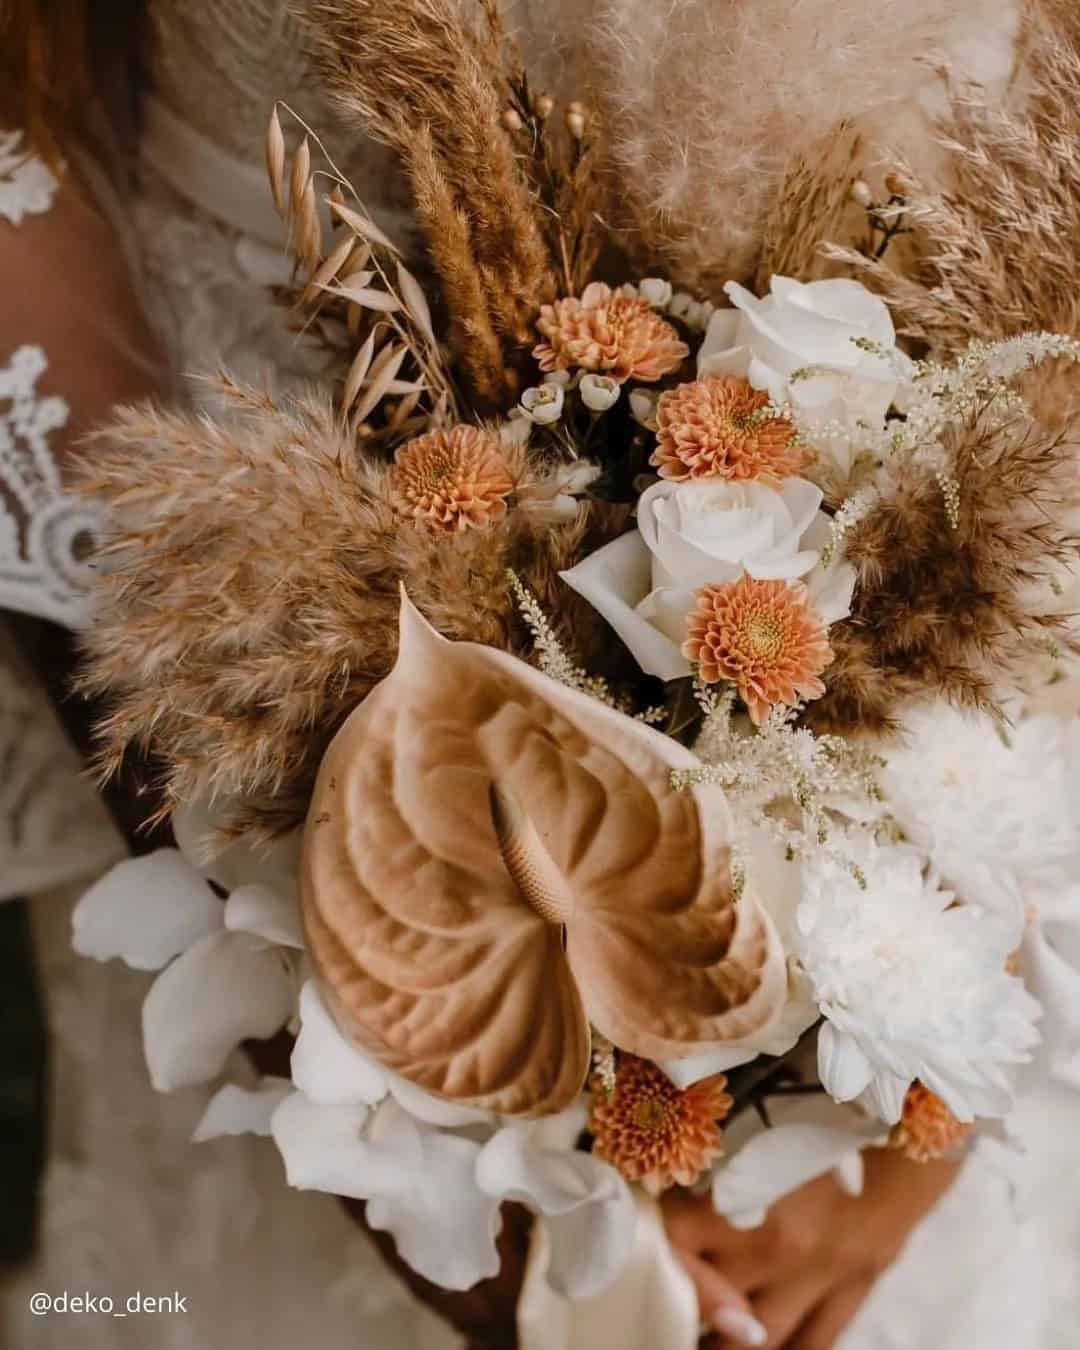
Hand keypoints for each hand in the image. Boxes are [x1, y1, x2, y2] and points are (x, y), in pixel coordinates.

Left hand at [663, 1146, 961, 1348]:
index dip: (659, 1253)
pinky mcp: (856, 1289)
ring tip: (716, 1331)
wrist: (903, 1118)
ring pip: (762, 1341)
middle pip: (713, 1305)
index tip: (652, 1252)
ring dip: (731, 1340)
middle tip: (674, 1307)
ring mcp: (819, 1279)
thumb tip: (661, 1169)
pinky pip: (816, 1344)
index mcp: (743, 1201)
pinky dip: (788, 1348)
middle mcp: (776, 1250)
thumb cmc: (816, 1109)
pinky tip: (765, 1341)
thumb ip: (707, 1151)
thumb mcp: (752, 1119)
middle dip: (692, 1307)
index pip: (675, 1245)